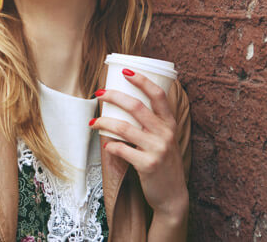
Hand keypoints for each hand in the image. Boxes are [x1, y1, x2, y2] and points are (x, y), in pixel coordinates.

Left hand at [90, 68, 187, 223]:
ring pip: (124, 127)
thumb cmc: (164, 163)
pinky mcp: (147, 165)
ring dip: (104, 122)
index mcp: (170, 124)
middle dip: (114, 96)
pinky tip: (106, 145)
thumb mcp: (165, 140)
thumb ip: (152, 124)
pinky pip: (122, 149)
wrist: (173, 196)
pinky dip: (110, 146)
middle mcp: (165, 134)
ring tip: (93, 122)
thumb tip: (123, 105)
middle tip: (99, 93)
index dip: (142, 80)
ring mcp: (157, 149)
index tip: (126, 71)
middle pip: (136, 107)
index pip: (159, 95)